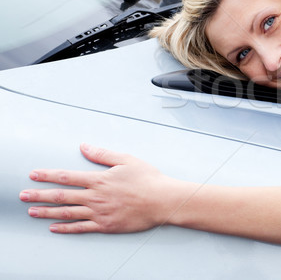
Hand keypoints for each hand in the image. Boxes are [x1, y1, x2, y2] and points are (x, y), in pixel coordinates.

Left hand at [19, 143, 176, 233]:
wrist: (162, 201)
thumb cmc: (148, 179)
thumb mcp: (126, 160)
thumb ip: (102, 154)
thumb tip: (85, 146)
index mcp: (99, 179)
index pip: (67, 177)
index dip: (48, 175)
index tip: (34, 175)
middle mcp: (96, 197)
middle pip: (62, 196)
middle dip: (39, 195)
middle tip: (23, 195)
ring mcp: (99, 213)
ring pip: (67, 213)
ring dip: (47, 212)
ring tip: (32, 211)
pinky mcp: (106, 225)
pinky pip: (81, 228)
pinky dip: (65, 228)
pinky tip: (55, 227)